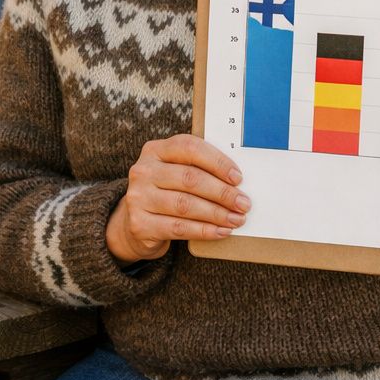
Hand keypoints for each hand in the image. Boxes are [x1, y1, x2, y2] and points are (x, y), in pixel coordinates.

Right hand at [105, 135, 249, 264]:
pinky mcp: (139, 224)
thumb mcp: (175, 172)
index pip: (189, 148)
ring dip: (217, 214)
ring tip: (236, 219)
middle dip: (222, 192)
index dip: (217, 162)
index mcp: (155, 150)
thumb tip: (236, 181)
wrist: (135, 222)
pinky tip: (220, 231)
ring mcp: (138, 197)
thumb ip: (199, 169)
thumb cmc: (166, 192)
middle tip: (243, 203)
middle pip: (190, 178)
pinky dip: (204, 230)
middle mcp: (143, 171)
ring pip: (185, 205)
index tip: (238, 177)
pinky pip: (178, 227)